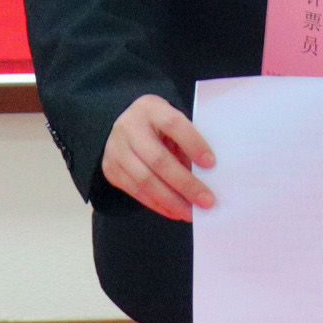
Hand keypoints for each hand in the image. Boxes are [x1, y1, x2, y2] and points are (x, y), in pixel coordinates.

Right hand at [104, 95, 217, 221]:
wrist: (121, 125)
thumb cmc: (156, 125)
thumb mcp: (171, 122)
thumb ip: (186, 142)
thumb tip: (207, 176)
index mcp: (150, 108)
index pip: (173, 124)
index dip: (193, 143)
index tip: (211, 164)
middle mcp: (130, 127)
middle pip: (159, 159)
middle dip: (185, 184)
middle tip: (207, 201)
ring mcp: (117, 149)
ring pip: (146, 180)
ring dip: (172, 201)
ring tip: (191, 213)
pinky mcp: (111, 169)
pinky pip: (136, 192)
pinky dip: (158, 205)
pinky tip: (174, 212)